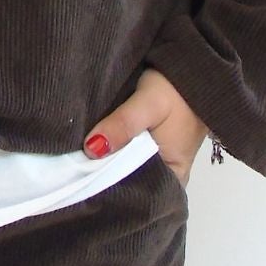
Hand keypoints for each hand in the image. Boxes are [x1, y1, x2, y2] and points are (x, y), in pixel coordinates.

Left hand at [83, 67, 209, 188]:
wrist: (192, 67)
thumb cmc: (177, 90)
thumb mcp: (150, 104)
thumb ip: (124, 125)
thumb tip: (92, 149)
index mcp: (174, 178)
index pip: (139, 198)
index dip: (111, 192)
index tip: (83, 185)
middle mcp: (165, 175)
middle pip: (129, 185)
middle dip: (103, 178)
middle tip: (73, 172)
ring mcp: (155, 161)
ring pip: (124, 169)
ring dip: (104, 163)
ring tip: (76, 164)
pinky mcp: (146, 146)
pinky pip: (124, 155)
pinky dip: (109, 152)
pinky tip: (89, 150)